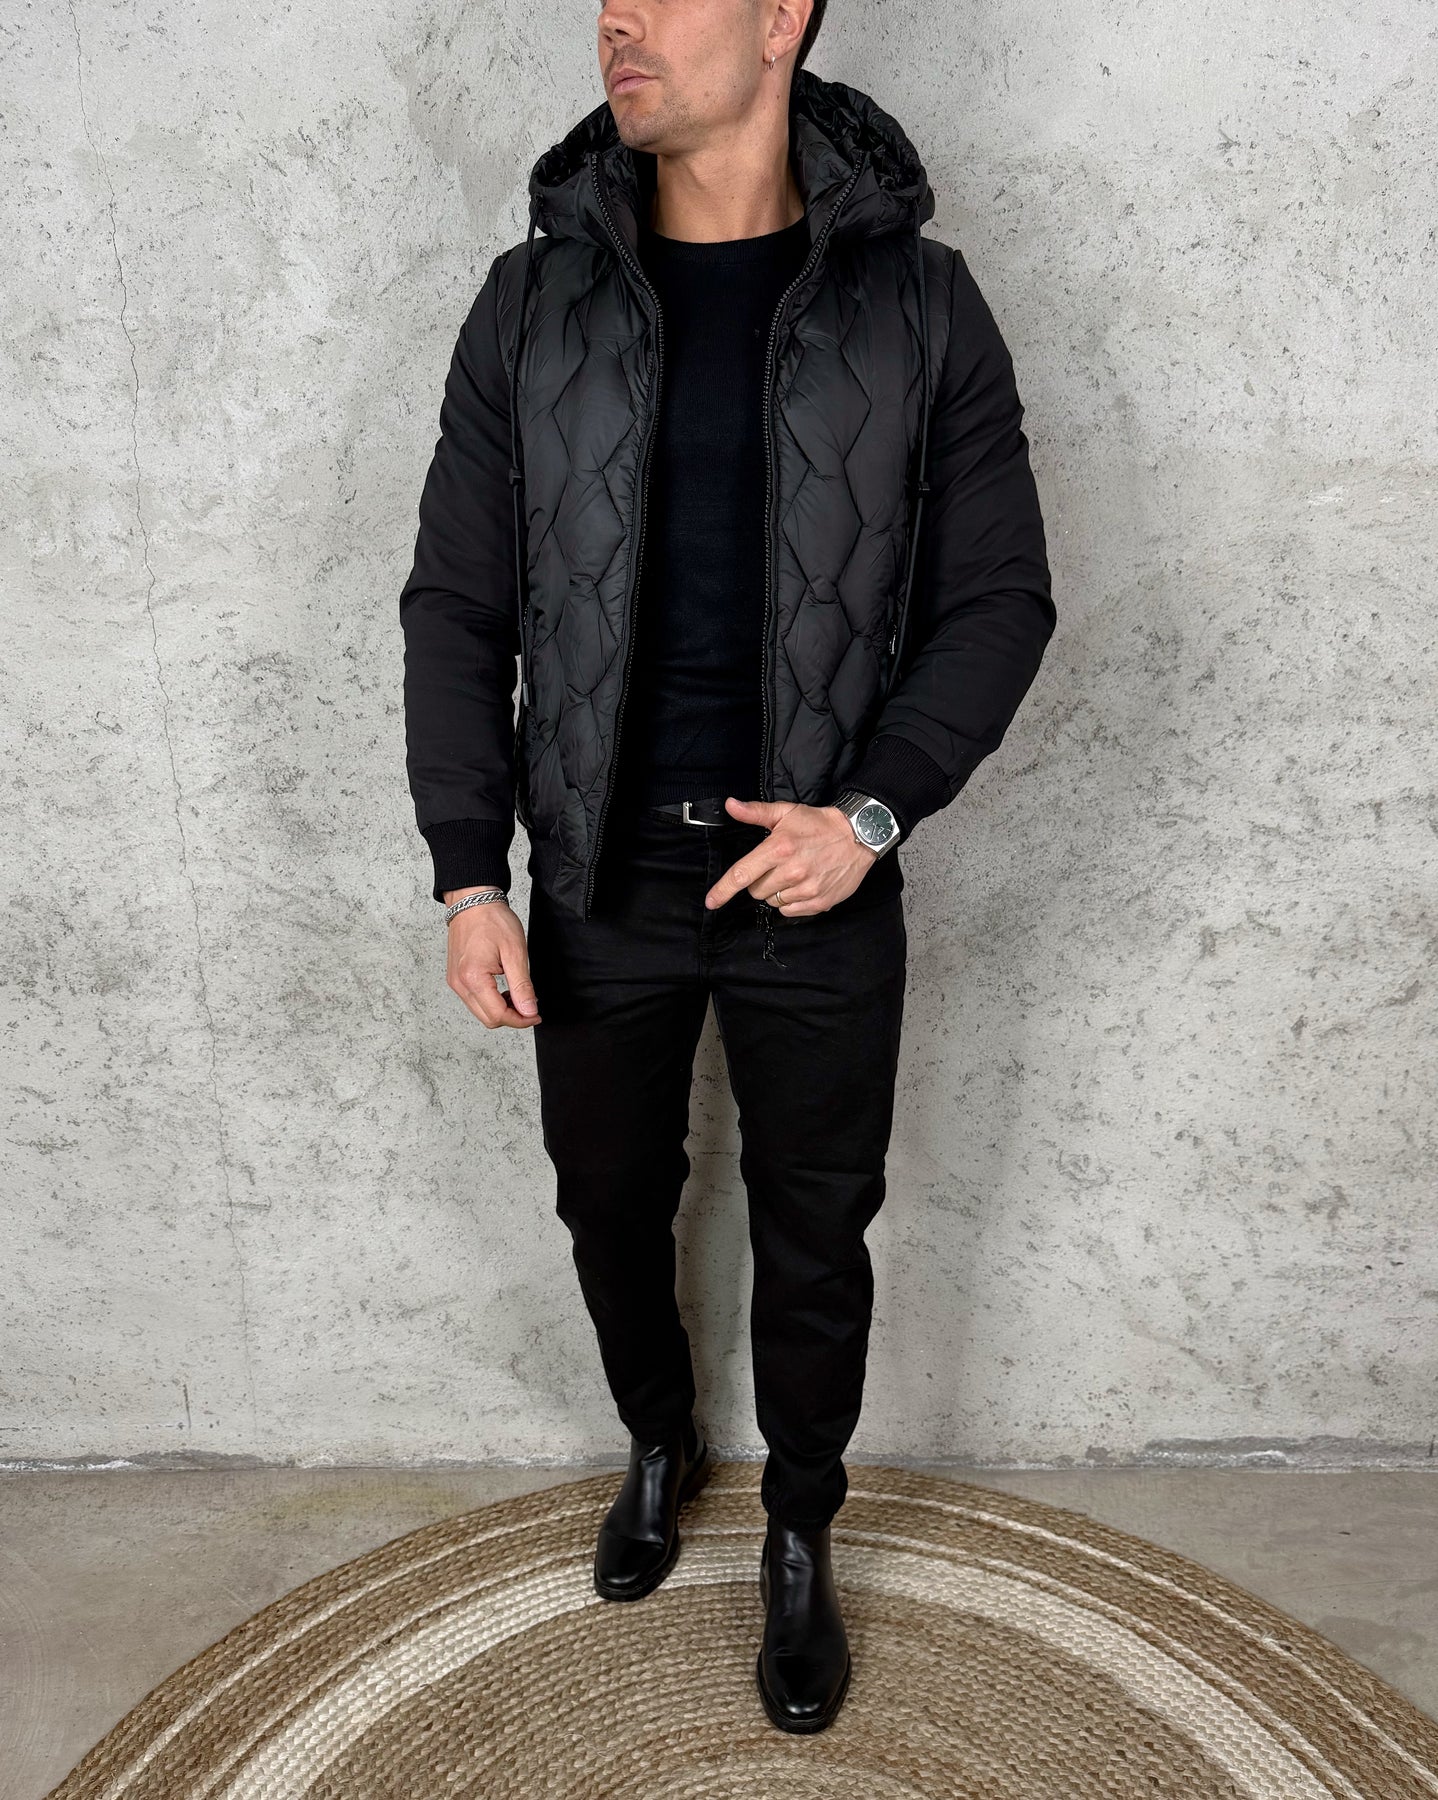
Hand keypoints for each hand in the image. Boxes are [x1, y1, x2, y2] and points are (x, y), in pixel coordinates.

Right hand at [443, 888, 541, 1028]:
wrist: (472, 902)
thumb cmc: (492, 920)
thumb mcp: (515, 952)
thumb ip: (521, 986)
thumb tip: (529, 1011)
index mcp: (473, 978)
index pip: (498, 1015)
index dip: (521, 1020)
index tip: (535, 1014)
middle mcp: (459, 983)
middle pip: (488, 1019)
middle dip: (512, 1018)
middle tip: (530, 1005)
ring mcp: (455, 981)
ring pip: (480, 1012)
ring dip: (501, 1010)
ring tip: (516, 994)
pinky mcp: (455, 978)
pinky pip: (474, 1000)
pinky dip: (490, 1001)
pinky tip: (503, 988)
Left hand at [702, 796, 876, 916]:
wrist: (858, 836)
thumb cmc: (819, 824)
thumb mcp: (786, 812)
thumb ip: (755, 812)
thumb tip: (730, 805)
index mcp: (778, 849)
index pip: (741, 875)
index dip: (722, 891)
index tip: (711, 901)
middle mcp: (791, 872)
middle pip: (755, 891)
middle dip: (760, 881)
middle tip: (776, 866)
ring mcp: (806, 889)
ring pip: (772, 902)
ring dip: (776, 891)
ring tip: (794, 873)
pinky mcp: (819, 902)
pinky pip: (790, 911)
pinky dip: (791, 901)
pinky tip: (802, 885)